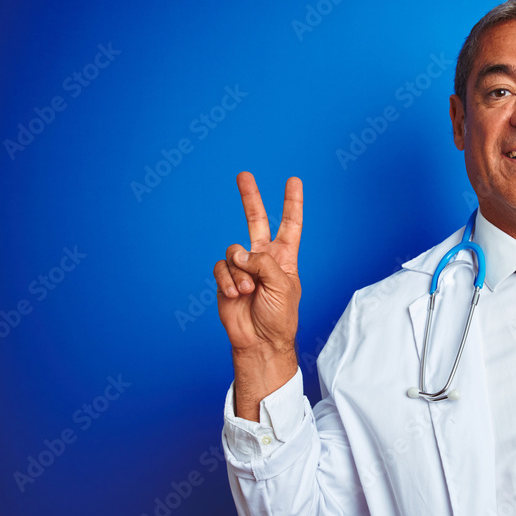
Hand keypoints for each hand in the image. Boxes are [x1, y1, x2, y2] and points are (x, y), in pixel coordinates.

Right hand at [214, 172, 302, 416]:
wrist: (260, 341)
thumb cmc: (279, 316)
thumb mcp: (282, 285)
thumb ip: (262, 262)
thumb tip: (238, 253)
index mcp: (285, 257)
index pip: (290, 224)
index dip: (292, 203)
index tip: (293, 181)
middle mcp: (263, 258)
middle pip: (256, 221)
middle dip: (250, 198)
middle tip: (244, 175)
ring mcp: (244, 267)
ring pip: (233, 251)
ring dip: (239, 272)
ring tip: (248, 290)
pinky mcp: (227, 279)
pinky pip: (221, 268)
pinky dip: (228, 280)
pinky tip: (237, 294)